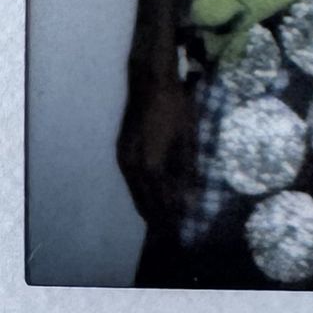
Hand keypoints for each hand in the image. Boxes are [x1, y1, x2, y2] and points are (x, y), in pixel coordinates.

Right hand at [117, 73, 196, 226]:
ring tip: (161, 219)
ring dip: (147, 206)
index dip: (170, 217)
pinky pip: (131, 181)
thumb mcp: (189, 139)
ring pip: (135, 192)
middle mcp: (133, 167)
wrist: (150, 81)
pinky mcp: (122, 151)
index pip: (160, 202)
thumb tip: (190, 199)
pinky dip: (140, 192)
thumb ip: (188, 171)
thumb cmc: (176, 107)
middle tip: (171, 231)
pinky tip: (149, 195)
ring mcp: (124, 159)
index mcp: (151, 166)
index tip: (181, 229)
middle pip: (144, 202)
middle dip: (157, 218)